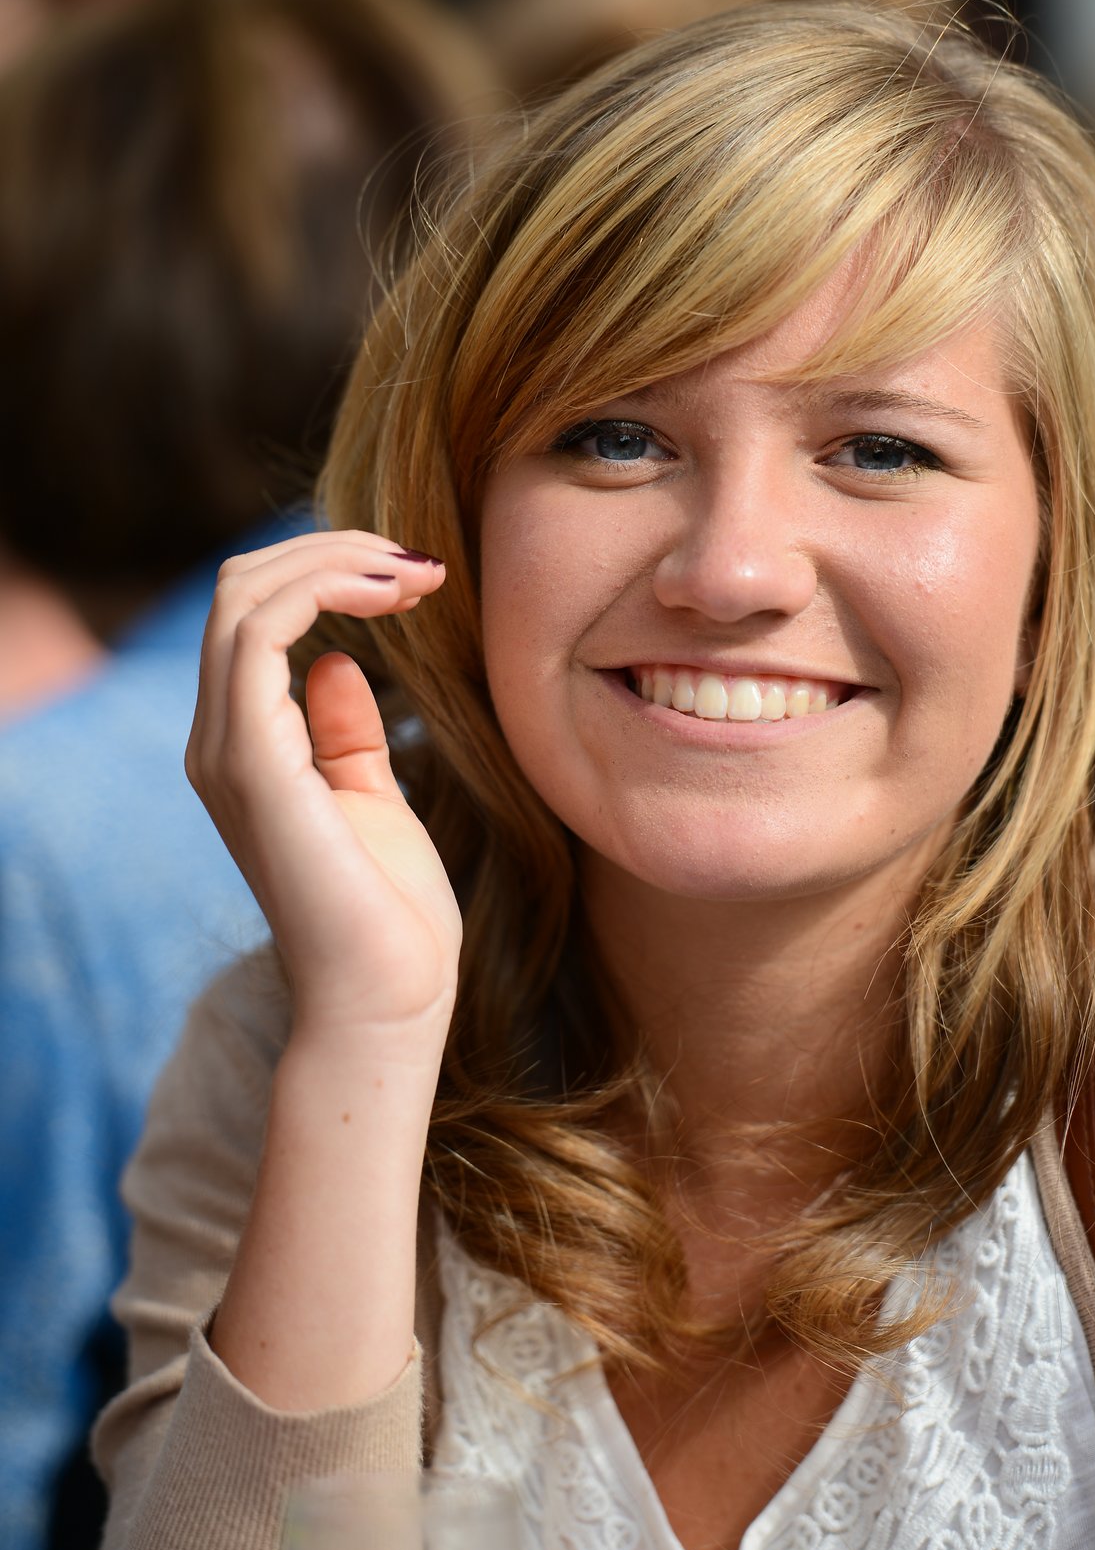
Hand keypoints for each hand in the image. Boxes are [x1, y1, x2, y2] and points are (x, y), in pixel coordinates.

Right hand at [186, 531, 460, 1064]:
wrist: (388, 999)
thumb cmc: (390, 913)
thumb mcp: (372, 798)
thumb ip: (345, 733)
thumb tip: (339, 664)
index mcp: (243, 746)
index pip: (254, 611)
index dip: (330, 571)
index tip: (418, 576)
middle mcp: (218, 741)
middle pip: (241, 586)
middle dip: (334, 550)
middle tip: (422, 562)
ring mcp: (226, 751)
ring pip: (243, 595)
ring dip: (335, 562)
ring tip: (416, 573)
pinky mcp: (252, 765)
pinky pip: (260, 634)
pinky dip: (325, 592)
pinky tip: (392, 598)